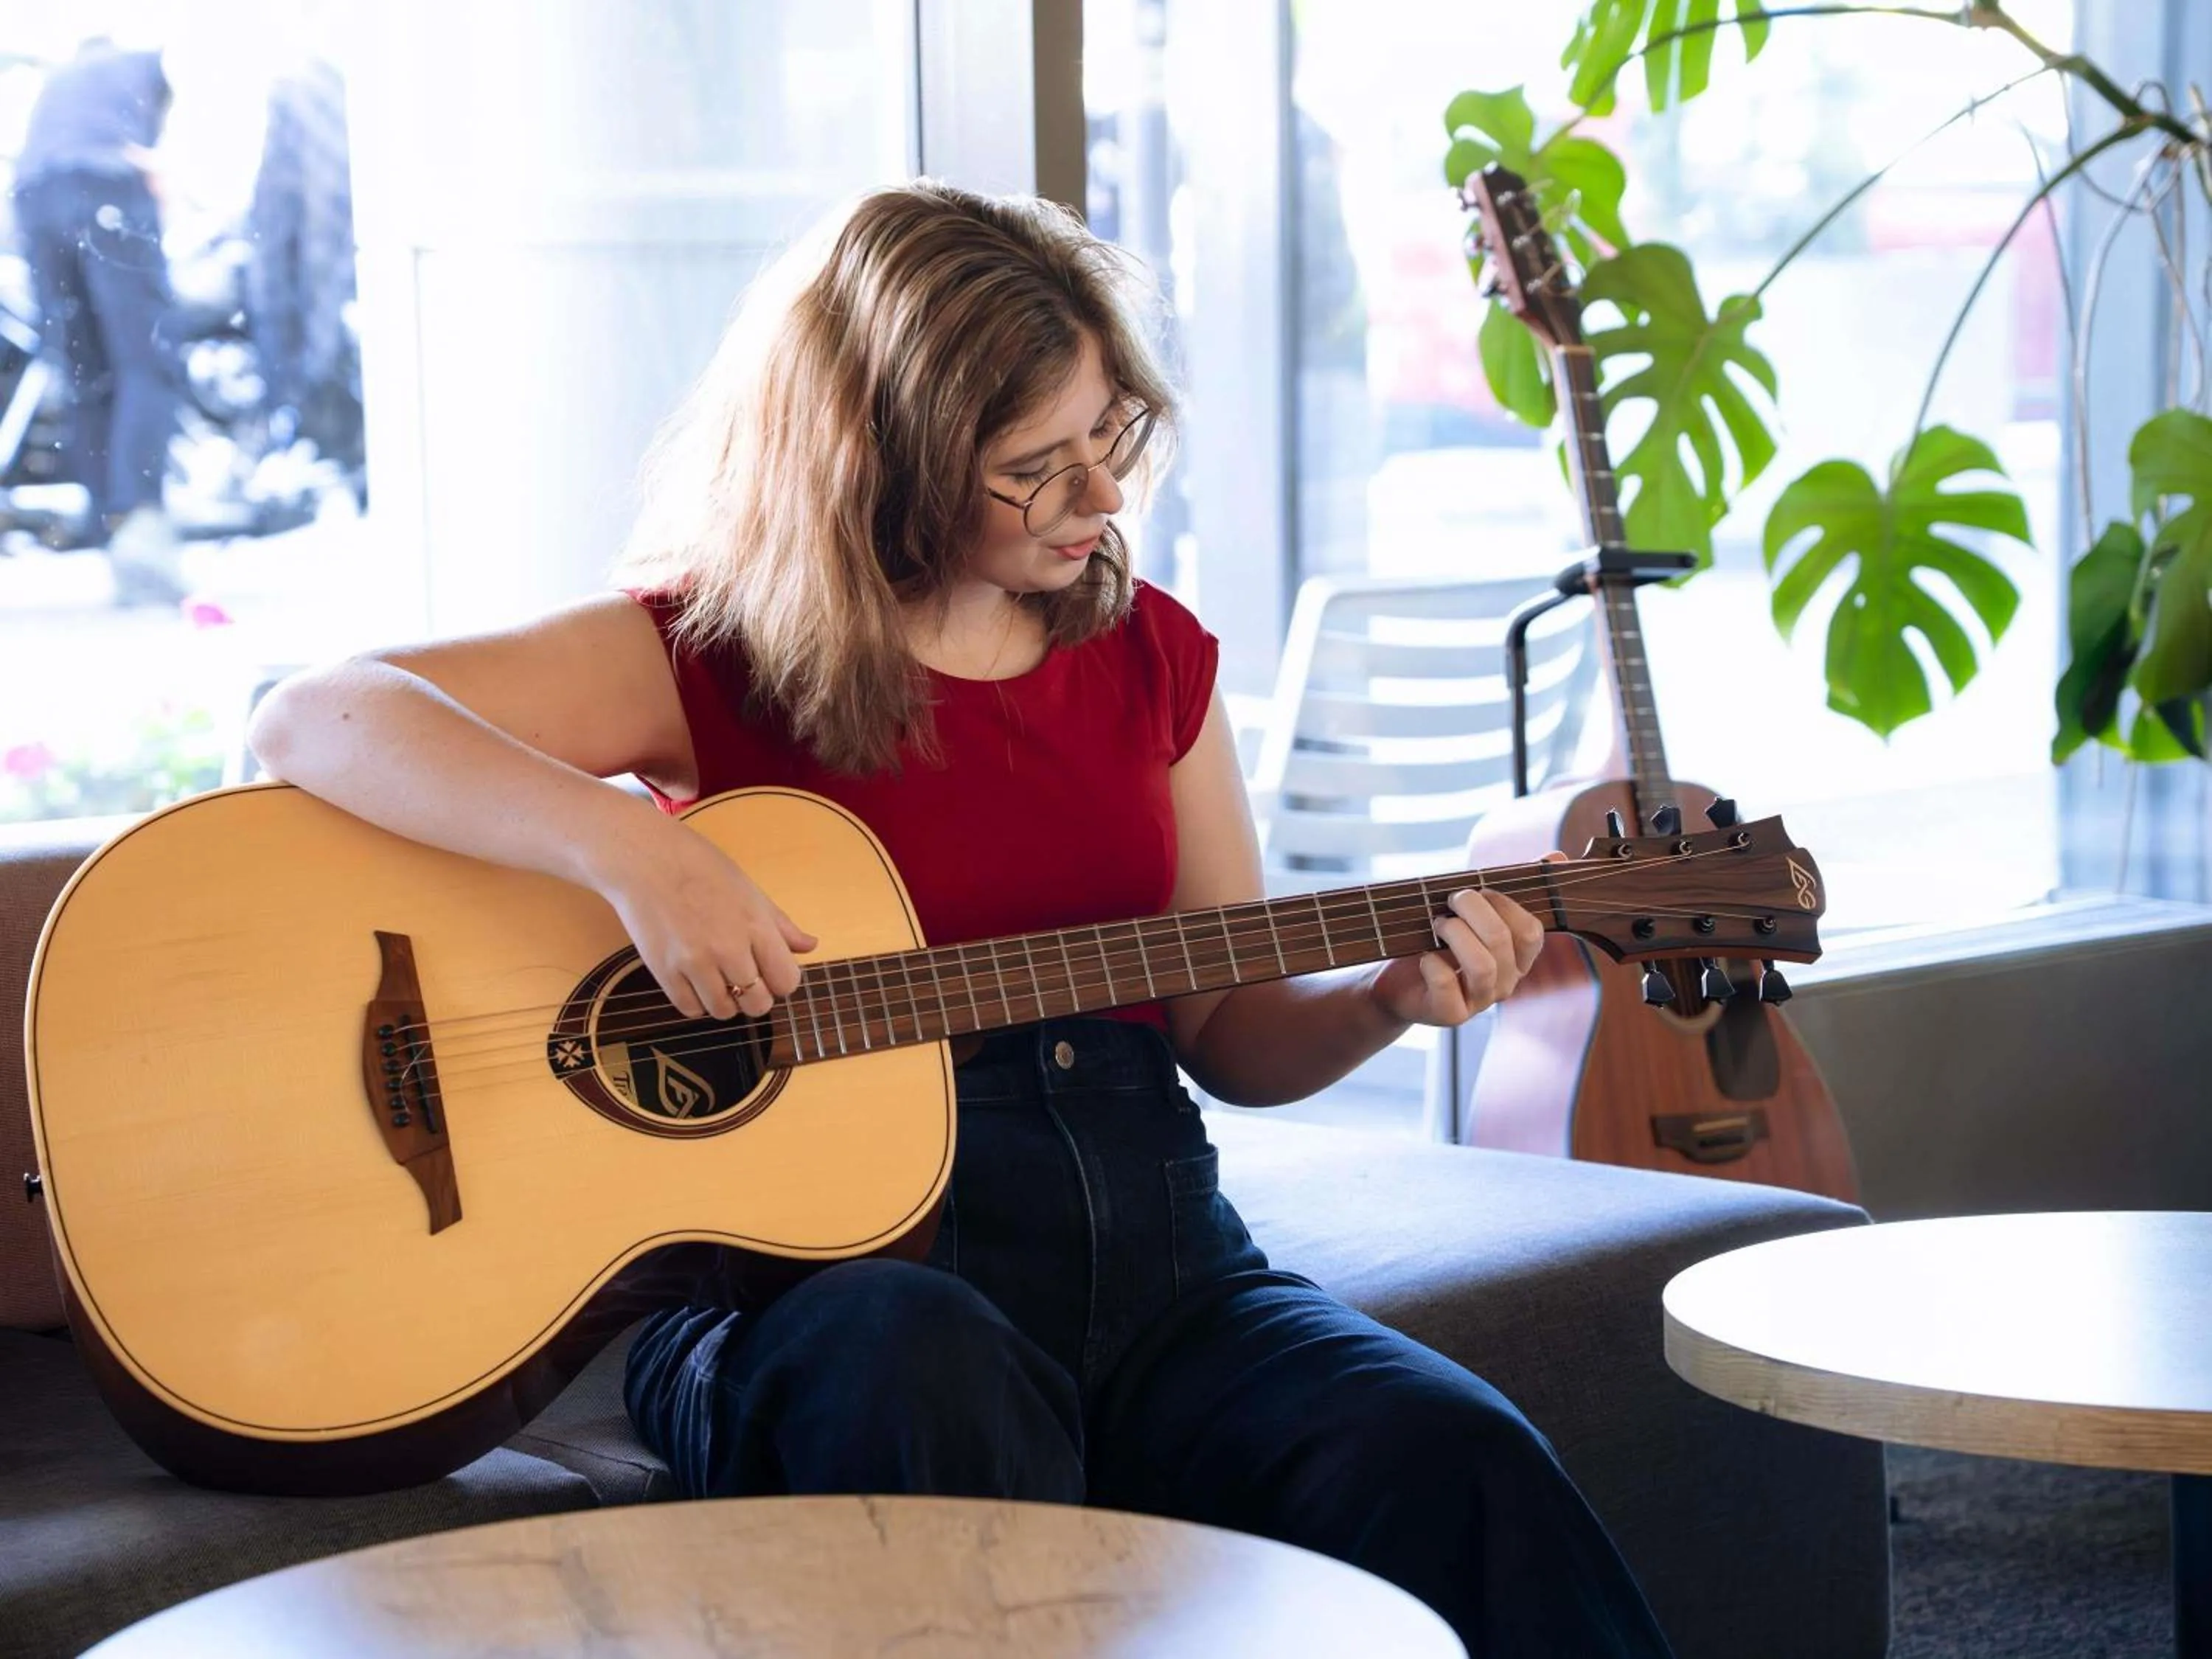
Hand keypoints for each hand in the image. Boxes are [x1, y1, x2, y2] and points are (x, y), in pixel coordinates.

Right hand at [586, 808, 816, 1021]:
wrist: (644, 858)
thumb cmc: (699, 867)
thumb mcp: (749, 889)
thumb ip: (780, 924)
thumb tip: (810, 946)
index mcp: (756, 925)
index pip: (786, 981)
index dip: (781, 981)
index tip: (769, 972)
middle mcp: (728, 948)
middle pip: (758, 1003)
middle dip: (755, 997)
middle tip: (743, 981)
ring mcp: (694, 962)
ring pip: (724, 1011)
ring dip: (725, 1002)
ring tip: (716, 980)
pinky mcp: (664, 970)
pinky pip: (690, 1009)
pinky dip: (696, 1002)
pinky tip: (694, 982)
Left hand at [1365, 864, 1553, 1027]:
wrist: (1397, 980)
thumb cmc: (1438, 940)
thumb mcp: (1472, 910)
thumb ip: (1513, 885)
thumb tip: (1557, 856)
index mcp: (1518, 956)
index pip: (1531, 931)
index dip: (1505, 903)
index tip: (1479, 889)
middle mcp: (1506, 982)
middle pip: (1502, 940)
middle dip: (1471, 909)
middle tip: (1450, 900)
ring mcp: (1480, 1000)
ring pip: (1482, 966)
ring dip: (1454, 933)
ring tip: (1437, 924)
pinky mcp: (1450, 1013)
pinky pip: (1447, 985)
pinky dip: (1432, 964)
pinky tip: (1423, 956)